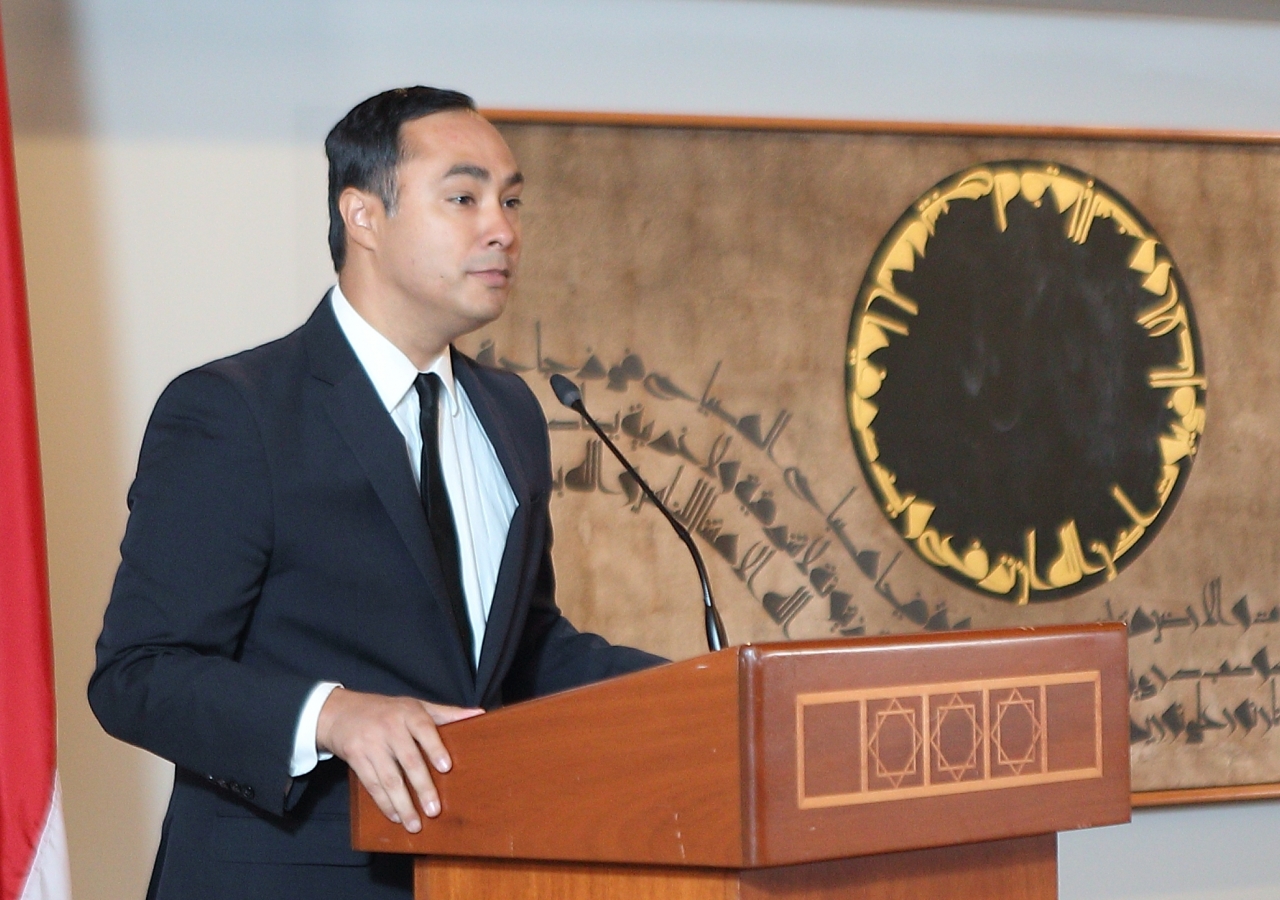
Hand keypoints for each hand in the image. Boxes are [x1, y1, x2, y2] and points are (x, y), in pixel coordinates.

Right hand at [316, 688, 482, 831]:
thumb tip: (478, 714)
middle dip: (422, 787)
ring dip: (402, 804)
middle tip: (434, 810)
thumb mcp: (415, 706)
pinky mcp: (356, 759)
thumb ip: (446, 713)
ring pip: (388, 778)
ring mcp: (371, 744)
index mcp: (408, 713)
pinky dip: (384, 803)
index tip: (446, 767)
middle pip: (408, 760)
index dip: (434, 748)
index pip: (424, 729)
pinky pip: (372, 785)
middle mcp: (389, 727)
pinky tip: (396, 816)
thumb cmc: (387, 710)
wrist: (341, 712)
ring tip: (415, 824)